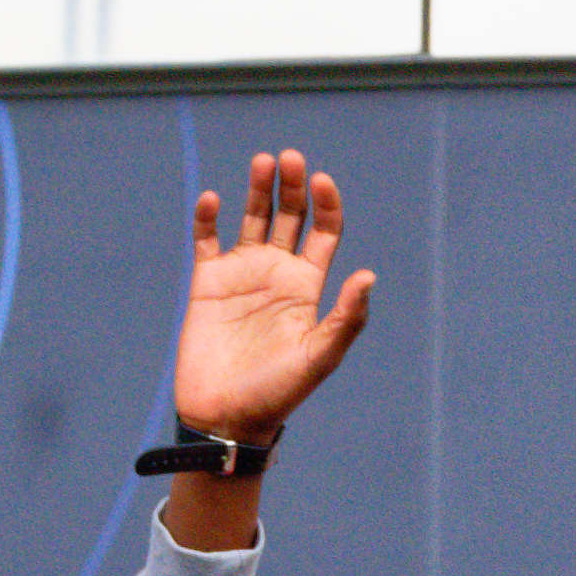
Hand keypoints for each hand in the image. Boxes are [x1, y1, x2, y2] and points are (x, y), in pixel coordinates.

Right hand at [177, 150, 372, 444]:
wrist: (226, 417)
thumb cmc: (277, 394)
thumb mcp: (318, 357)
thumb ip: (345, 318)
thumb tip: (369, 276)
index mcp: (308, 287)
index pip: (323, 232)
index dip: (326, 203)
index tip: (322, 181)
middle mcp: (278, 274)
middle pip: (289, 216)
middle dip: (292, 186)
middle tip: (290, 159)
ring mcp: (242, 275)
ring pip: (252, 219)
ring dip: (258, 189)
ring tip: (263, 162)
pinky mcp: (207, 283)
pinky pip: (206, 240)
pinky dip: (207, 217)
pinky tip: (213, 199)